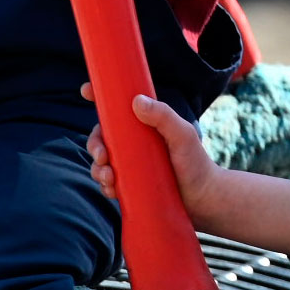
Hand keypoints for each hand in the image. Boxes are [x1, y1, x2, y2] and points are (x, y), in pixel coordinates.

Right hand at [88, 91, 223, 225]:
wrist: (203, 199)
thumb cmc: (196, 163)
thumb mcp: (183, 136)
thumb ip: (164, 117)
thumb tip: (136, 101)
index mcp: (145, 125)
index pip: (119, 107)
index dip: (100, 96)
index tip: (86, 90)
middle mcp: (134, 142)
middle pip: (101, 136)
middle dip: (94, 145)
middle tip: (102, 156)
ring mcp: (130, 163)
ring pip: (101, 162)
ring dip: (98, 169)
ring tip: (110, 178)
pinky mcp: (129, 183)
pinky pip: (107, 182)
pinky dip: (105, 185)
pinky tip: (113, 190)